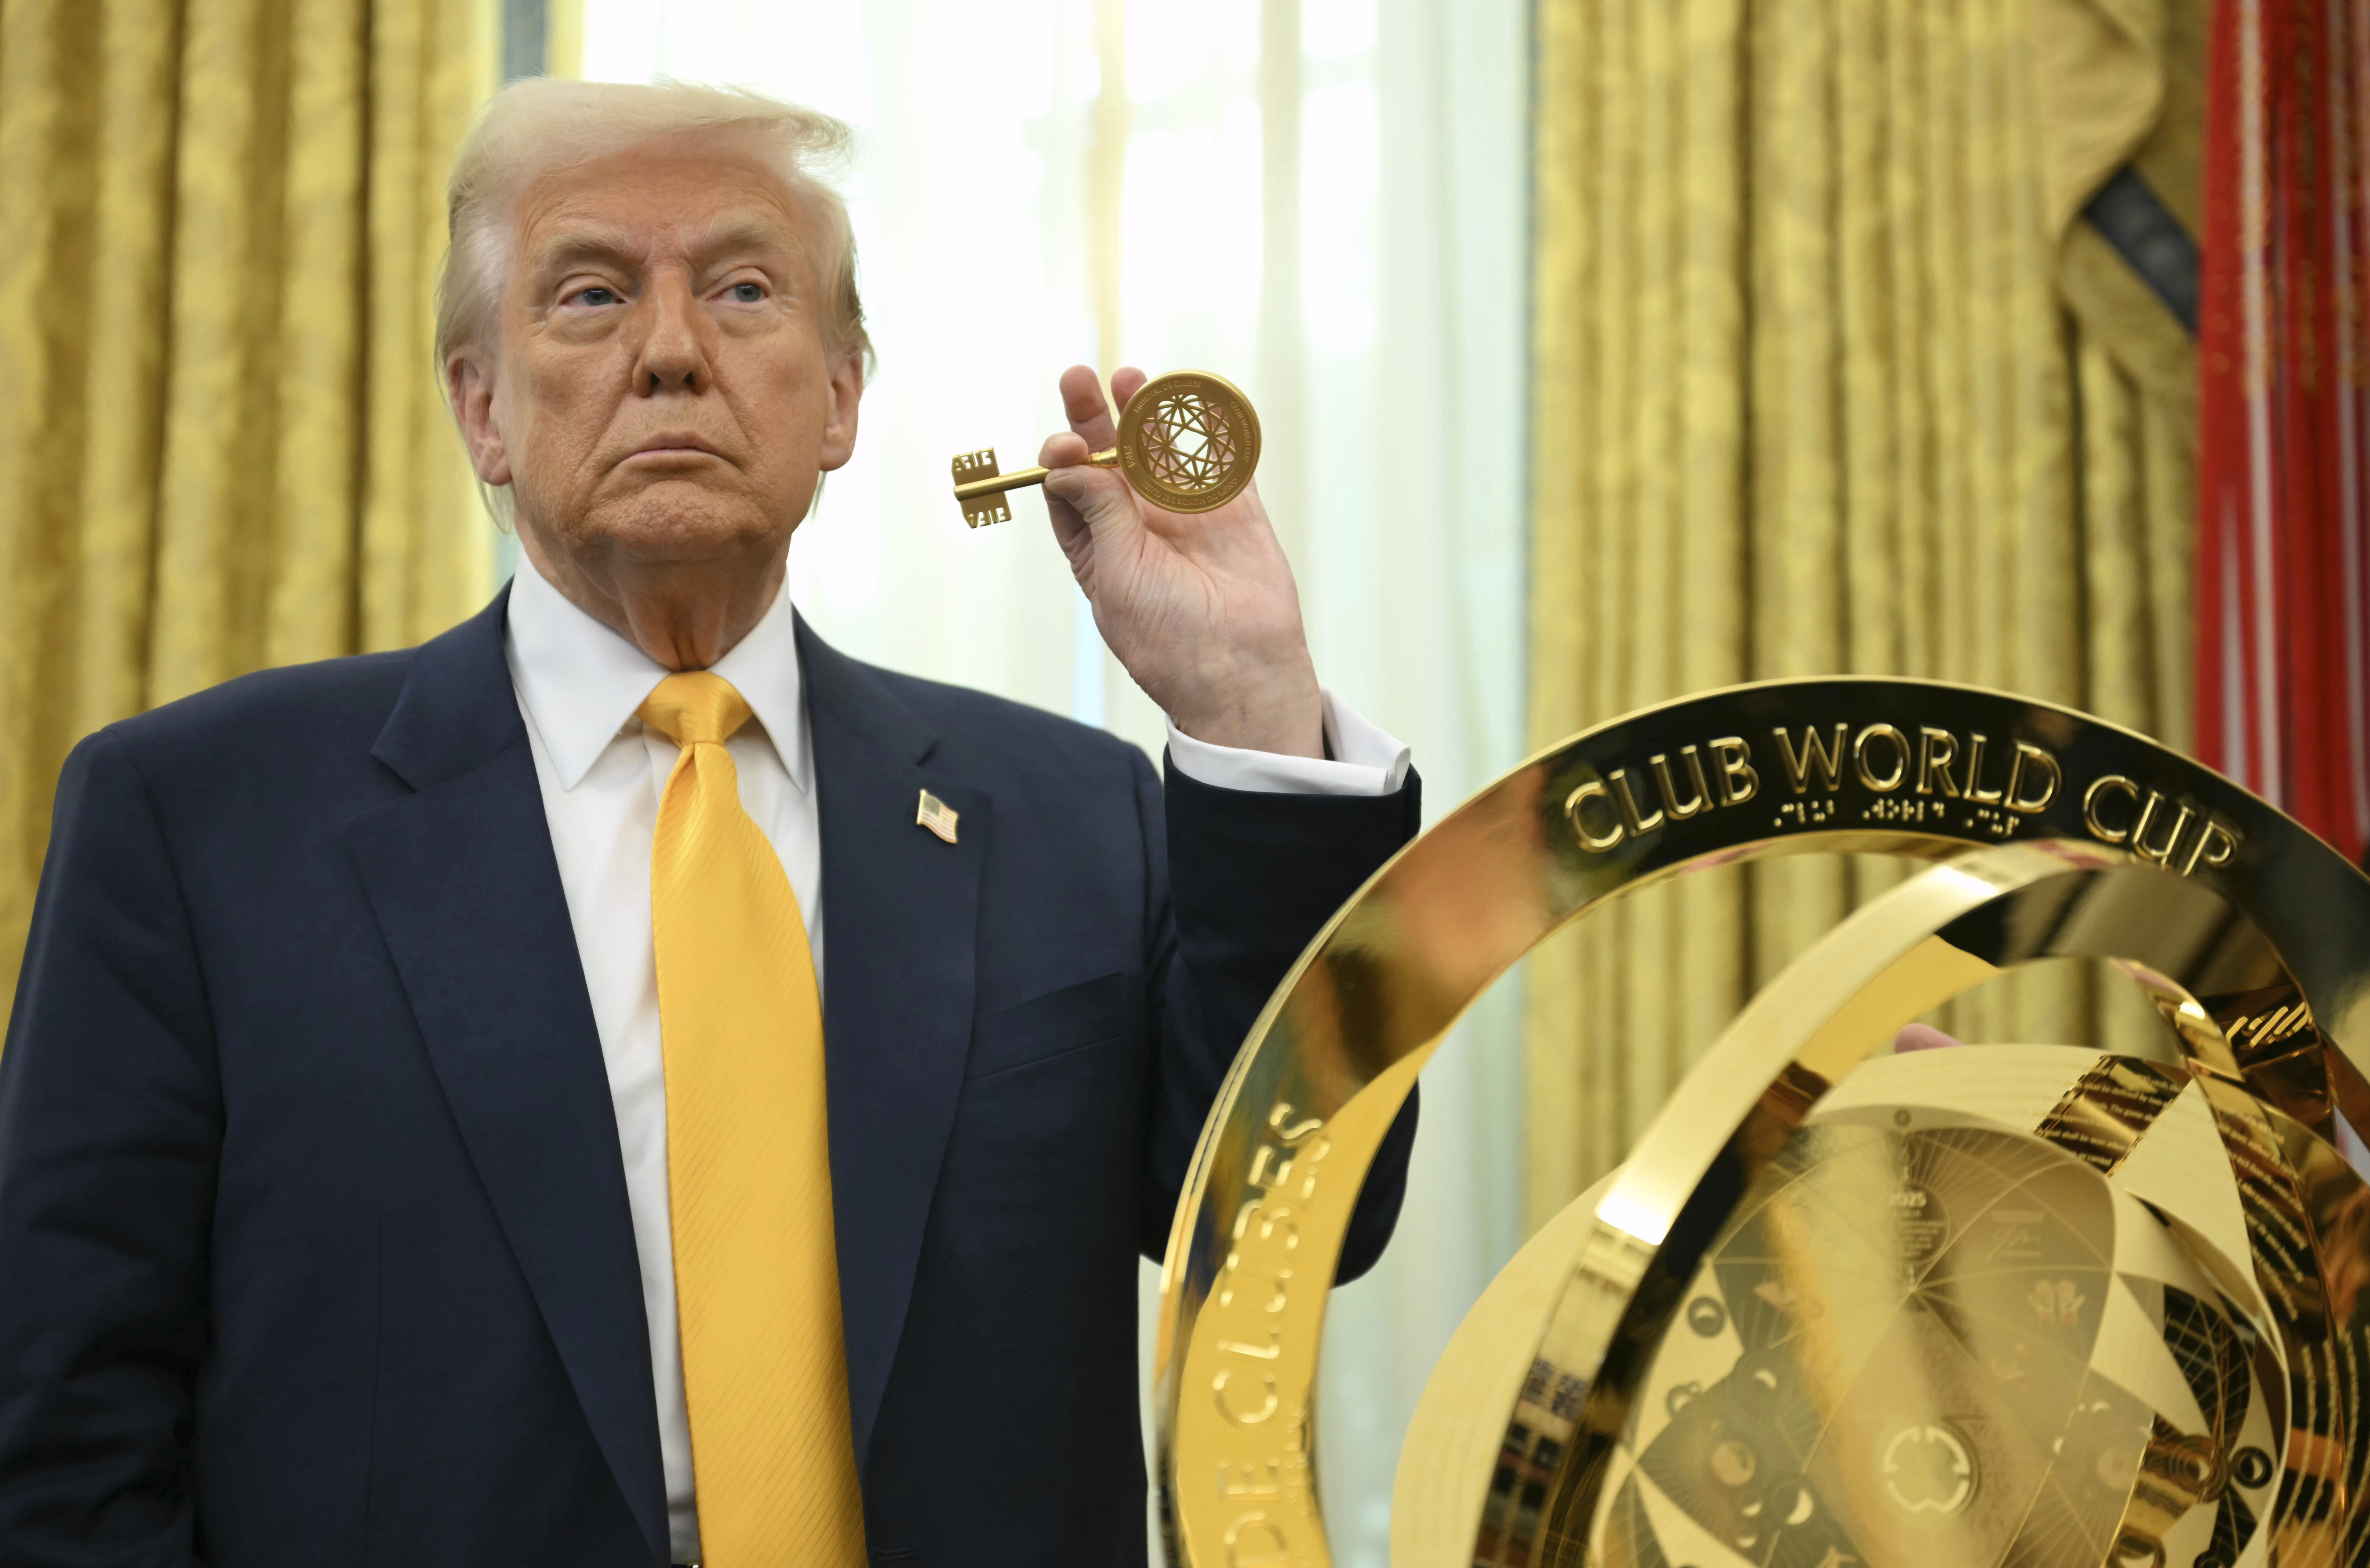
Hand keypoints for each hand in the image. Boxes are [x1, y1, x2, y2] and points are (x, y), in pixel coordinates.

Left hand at [1039, 365, 1322, 758]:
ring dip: (1143, 414)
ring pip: (1161, 450)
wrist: (1238, 669)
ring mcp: (1187, 514)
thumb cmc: (1166, 635)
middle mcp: (1139, 524)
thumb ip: (1098, 511)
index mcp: (1099, 545)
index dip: (1063, 458)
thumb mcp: (1114, 572)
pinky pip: (1222, 460)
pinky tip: (1194, 396)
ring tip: (1128, 378)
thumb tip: (1069, 460)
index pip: (1071, 486)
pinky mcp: (1234, 509)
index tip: (1066, 446)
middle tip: (1079, 379)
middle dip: (1092, 417)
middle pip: (1109, 458)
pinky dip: (1213, 428)